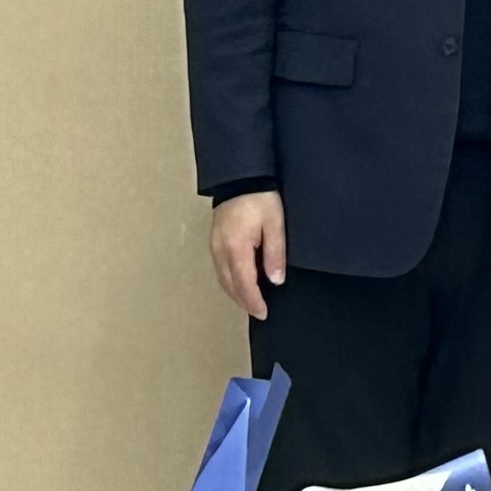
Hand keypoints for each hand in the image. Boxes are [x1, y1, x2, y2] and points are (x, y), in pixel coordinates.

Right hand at [207, 192, 289, 318]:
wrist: (240, 176)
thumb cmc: (260, 197)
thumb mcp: (275, 223)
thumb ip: (275, 253)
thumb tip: (275, 281)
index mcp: (236, 248)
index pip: (244, 284)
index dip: (253, 301)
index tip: (263, 313)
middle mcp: (221, 250)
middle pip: (230, 285)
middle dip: (244, 302)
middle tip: (258, 312)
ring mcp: (214, 246)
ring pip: (222, 279)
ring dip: (235, 293)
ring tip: (249, 303)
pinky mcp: (214, 240)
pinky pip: (220, 268)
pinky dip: (229, 281)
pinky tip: (237, 283)